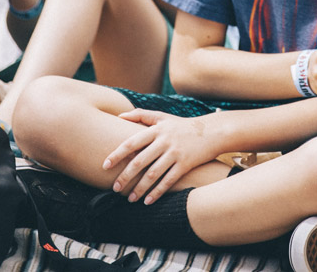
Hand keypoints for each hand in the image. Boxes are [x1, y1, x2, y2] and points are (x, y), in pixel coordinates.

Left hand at [102, 109, 218, 204]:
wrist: (211, 131)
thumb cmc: (182, 125)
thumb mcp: (162, 117)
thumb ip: (140, 115)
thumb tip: (118, 116)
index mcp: (156, 130)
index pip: (132, 143)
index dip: (117, 155)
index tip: (105, 166)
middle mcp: (164, 141)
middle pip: (140, 161)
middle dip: (125, 176)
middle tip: (114, 188)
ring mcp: (175, 153)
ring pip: (153, 174)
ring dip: (140, 188)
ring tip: (129, 198)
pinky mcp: (185, 164)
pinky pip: (168, 181)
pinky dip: (157, 192)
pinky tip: (148, 201)